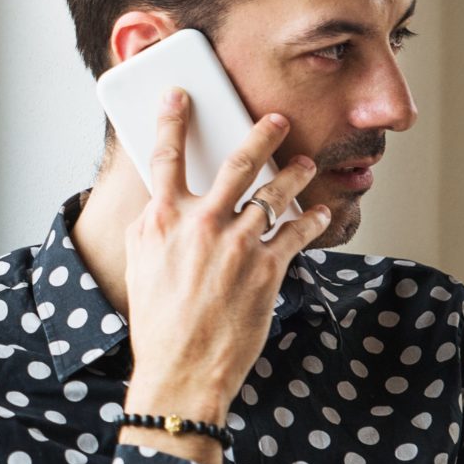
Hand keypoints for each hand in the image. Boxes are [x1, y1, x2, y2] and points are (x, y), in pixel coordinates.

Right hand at [122, 91, 329, 428]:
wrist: (182, 368)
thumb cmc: (158, 321)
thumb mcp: (143, 264)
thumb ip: (156, 225)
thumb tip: (166, 200)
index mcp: (162, 220)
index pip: (166, 157)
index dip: (173, 120)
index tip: (181, 95)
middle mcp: (200, 224)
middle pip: (235, 163)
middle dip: (261, 134)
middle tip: (277, 119)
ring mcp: (237, 245)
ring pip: (274, 193)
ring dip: (295, 174)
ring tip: (306, 164)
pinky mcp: (267, 269)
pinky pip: (297, 232)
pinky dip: (312, 220)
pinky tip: (320, 214)